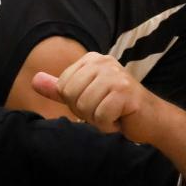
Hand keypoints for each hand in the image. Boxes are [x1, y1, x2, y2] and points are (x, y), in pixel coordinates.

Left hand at [31, 52, 156, 142]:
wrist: (151, 120)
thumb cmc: (116, 108)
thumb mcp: (83, 95)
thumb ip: (59, 88)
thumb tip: (34, 80)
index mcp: (91, 59)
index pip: (63, 86)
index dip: (75, 102)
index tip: (95, 102)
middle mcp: (103, 62)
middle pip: (71, 95)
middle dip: (85, 111)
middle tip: (104, 110)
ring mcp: (116, 75)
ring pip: (84, 106)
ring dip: (97, 119)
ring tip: (112, 114)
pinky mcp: (125, 92)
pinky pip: (100, 116)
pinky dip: (108, 125)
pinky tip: (120, 119)